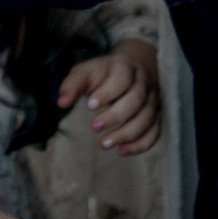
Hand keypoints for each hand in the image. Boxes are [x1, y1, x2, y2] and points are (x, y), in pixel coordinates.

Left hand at [60, 38, 160, 155]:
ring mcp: (153, 100)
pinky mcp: (156, 116)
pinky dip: (140, 144)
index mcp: (125, 67)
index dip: (108, 93)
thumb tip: (61, 103)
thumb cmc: (102, 74)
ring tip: (104, 144)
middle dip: (115, 116)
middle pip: (136, 100)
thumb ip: (72, 85)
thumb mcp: (85, 72)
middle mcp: (143, 83)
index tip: (89, 105)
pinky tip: (122, 151)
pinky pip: (154, 132)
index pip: (122, 79)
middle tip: (94, 127)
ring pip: (147, 118)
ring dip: (126, 134)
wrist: (130, 71)